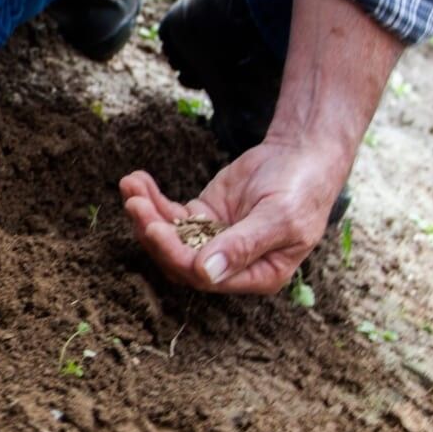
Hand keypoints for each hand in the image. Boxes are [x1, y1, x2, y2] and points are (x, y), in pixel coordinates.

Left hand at [119, 137, 349, 293]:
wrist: (302, 155)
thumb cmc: (301, 189)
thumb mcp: (279, 218)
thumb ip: (243, 245)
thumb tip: (206, 273)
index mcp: (257, 275)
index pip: (205, 277)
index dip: (176, 255)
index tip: (155, 228)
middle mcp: (231, 264)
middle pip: (179, 259)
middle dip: (153, 232)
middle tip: (134, 204)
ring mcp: (213, 239)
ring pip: (170, 236)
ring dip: (146, 214)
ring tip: (130, 186)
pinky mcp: (202, 216)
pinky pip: (170, 214)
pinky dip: (152, 199)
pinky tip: (137, 180)